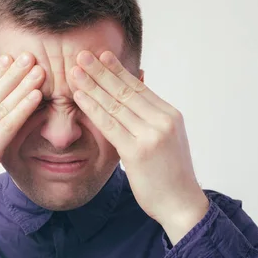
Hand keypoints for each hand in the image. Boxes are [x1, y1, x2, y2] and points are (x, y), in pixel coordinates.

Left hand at [71, 50, 208, 243]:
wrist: (182, 204)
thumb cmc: (171, 174)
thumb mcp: (167, 140)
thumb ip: (152, 119)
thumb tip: (137, 99)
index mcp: (170, 115)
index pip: (138, 87)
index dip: (118, 70)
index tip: (102, 56)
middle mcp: (162, 120)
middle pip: (125, 91)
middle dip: (101, 71)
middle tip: (82, 53)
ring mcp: (151, 135)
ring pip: (115, 104)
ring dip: (92, 85)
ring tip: (75, 69)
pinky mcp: (137, 151)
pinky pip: (109, 124)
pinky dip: (92, 108)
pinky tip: (79, 96)